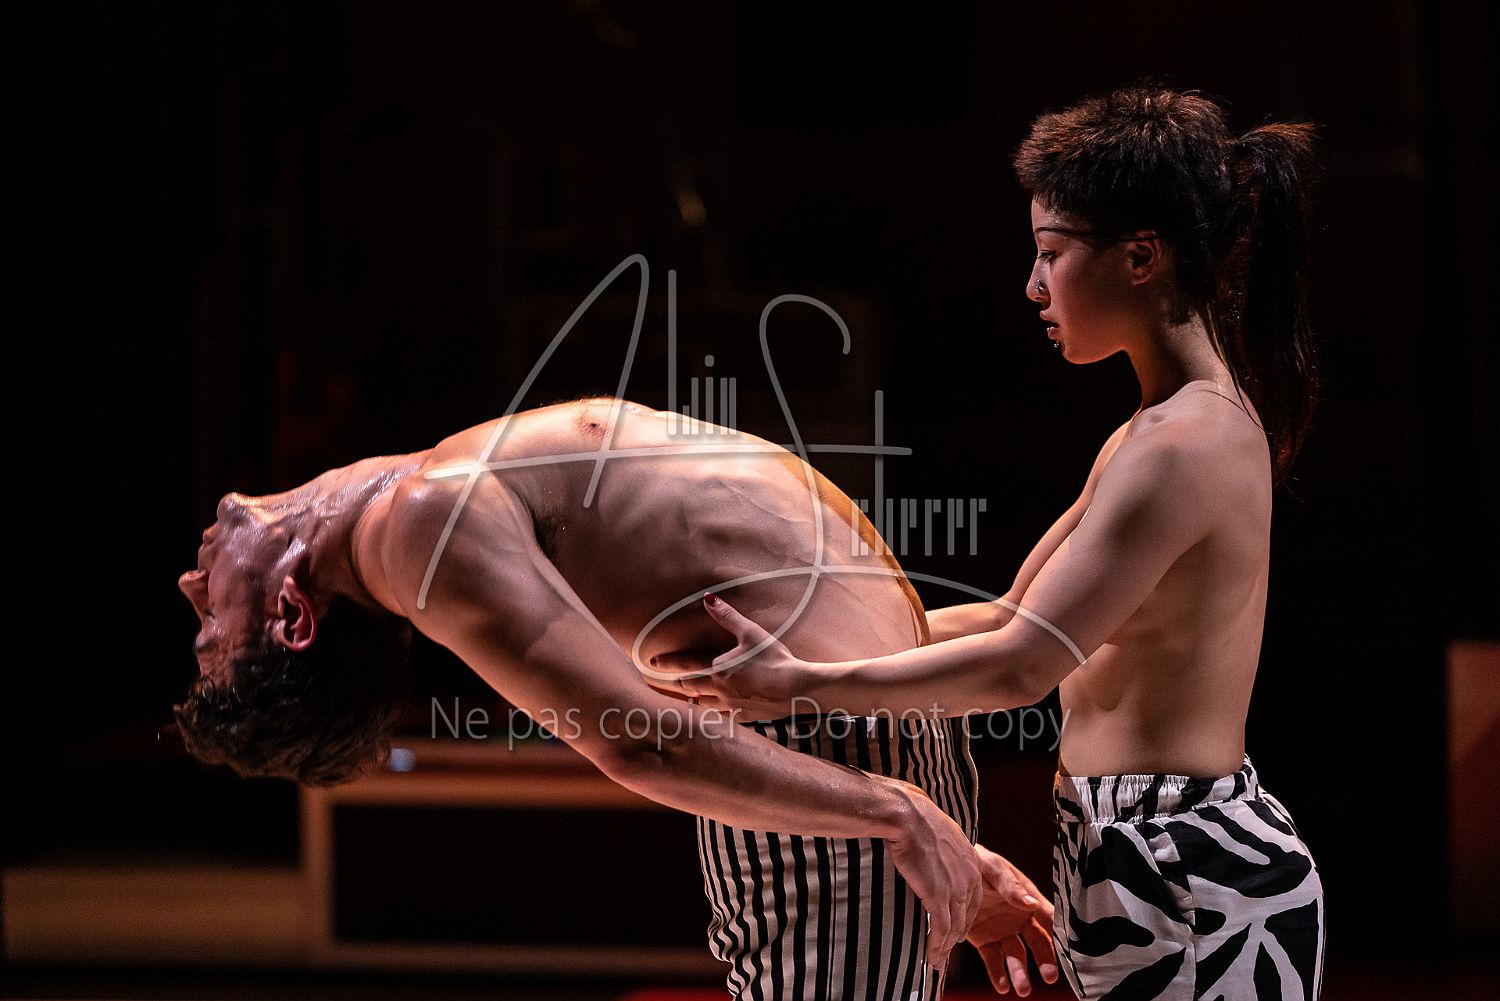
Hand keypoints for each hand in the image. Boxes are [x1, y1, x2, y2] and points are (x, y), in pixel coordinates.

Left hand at [647, 593, 812, 714]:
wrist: (795, 689)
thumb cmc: (773, 659)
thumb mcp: (750, 632)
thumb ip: (727, 616)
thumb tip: (708, 598)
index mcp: (717, 669)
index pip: (685, 666)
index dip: (667, 664)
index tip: (651, 663)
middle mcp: (719, 690)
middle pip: (690, 688)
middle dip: (678, 684)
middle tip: (668, 682)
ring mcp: (730, 706)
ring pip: (703, 706)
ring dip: (694, 700)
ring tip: (690, 698)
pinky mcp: (744, 717)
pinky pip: (722, 718)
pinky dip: (715, 714)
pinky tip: (718, 714)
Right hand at [874, 773, 984, 974]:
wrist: (909, 817)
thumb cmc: (919, 821)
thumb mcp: (943, 838)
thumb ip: (947, 854)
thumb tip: (936, 858)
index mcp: (973, 864)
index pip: (972, 901)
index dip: (962, 919)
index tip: (955, 932)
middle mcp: (970, 879)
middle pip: (965, 917)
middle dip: (956, 937)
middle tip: (946, 951)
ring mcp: (955, 889)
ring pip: (954, 928)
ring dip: (945, 948)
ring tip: (936, 961)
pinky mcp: (938, 896)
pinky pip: (941, 929)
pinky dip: (936, 946)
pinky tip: (931, 956)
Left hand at [966, 843, 1058, 995]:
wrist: (948, 868)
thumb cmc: (976, 861)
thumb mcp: (992, 867)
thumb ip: (1010, 886)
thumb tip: (1031, 904)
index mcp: (1026, 897)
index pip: (1047, 917)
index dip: (1059, 932)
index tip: (1069, 950)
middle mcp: (1018, 917)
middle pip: (1037, 942)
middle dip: (1045, 959)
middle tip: (1050, 977)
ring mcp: (1002, 929)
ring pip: (1016, 955)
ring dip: (1020, 973)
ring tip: (1023, 989)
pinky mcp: (983, 939)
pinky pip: (993, 959)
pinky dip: (998, 973)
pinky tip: (1002, 986)